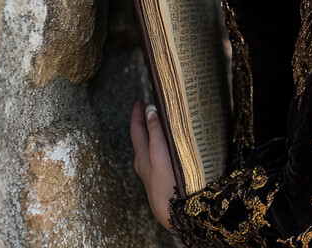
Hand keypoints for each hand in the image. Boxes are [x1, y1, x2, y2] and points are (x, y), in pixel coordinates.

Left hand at [130, 98, 176, 229]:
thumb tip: (150, 110)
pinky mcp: (162, 178)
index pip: (137, 128)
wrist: (174, 212)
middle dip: (144, 121)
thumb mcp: (159, 153)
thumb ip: (155, 132)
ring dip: (153, 133)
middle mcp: (144, 163)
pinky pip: (158, 155)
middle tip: (151, 107)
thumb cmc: (166, 182)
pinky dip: (160, 145)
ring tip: (162, 123)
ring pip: (149, 147)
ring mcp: (152, 171)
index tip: (139, 101)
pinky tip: (170, 147)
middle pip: (141, 137)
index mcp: (142, 154)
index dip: (138, 113)